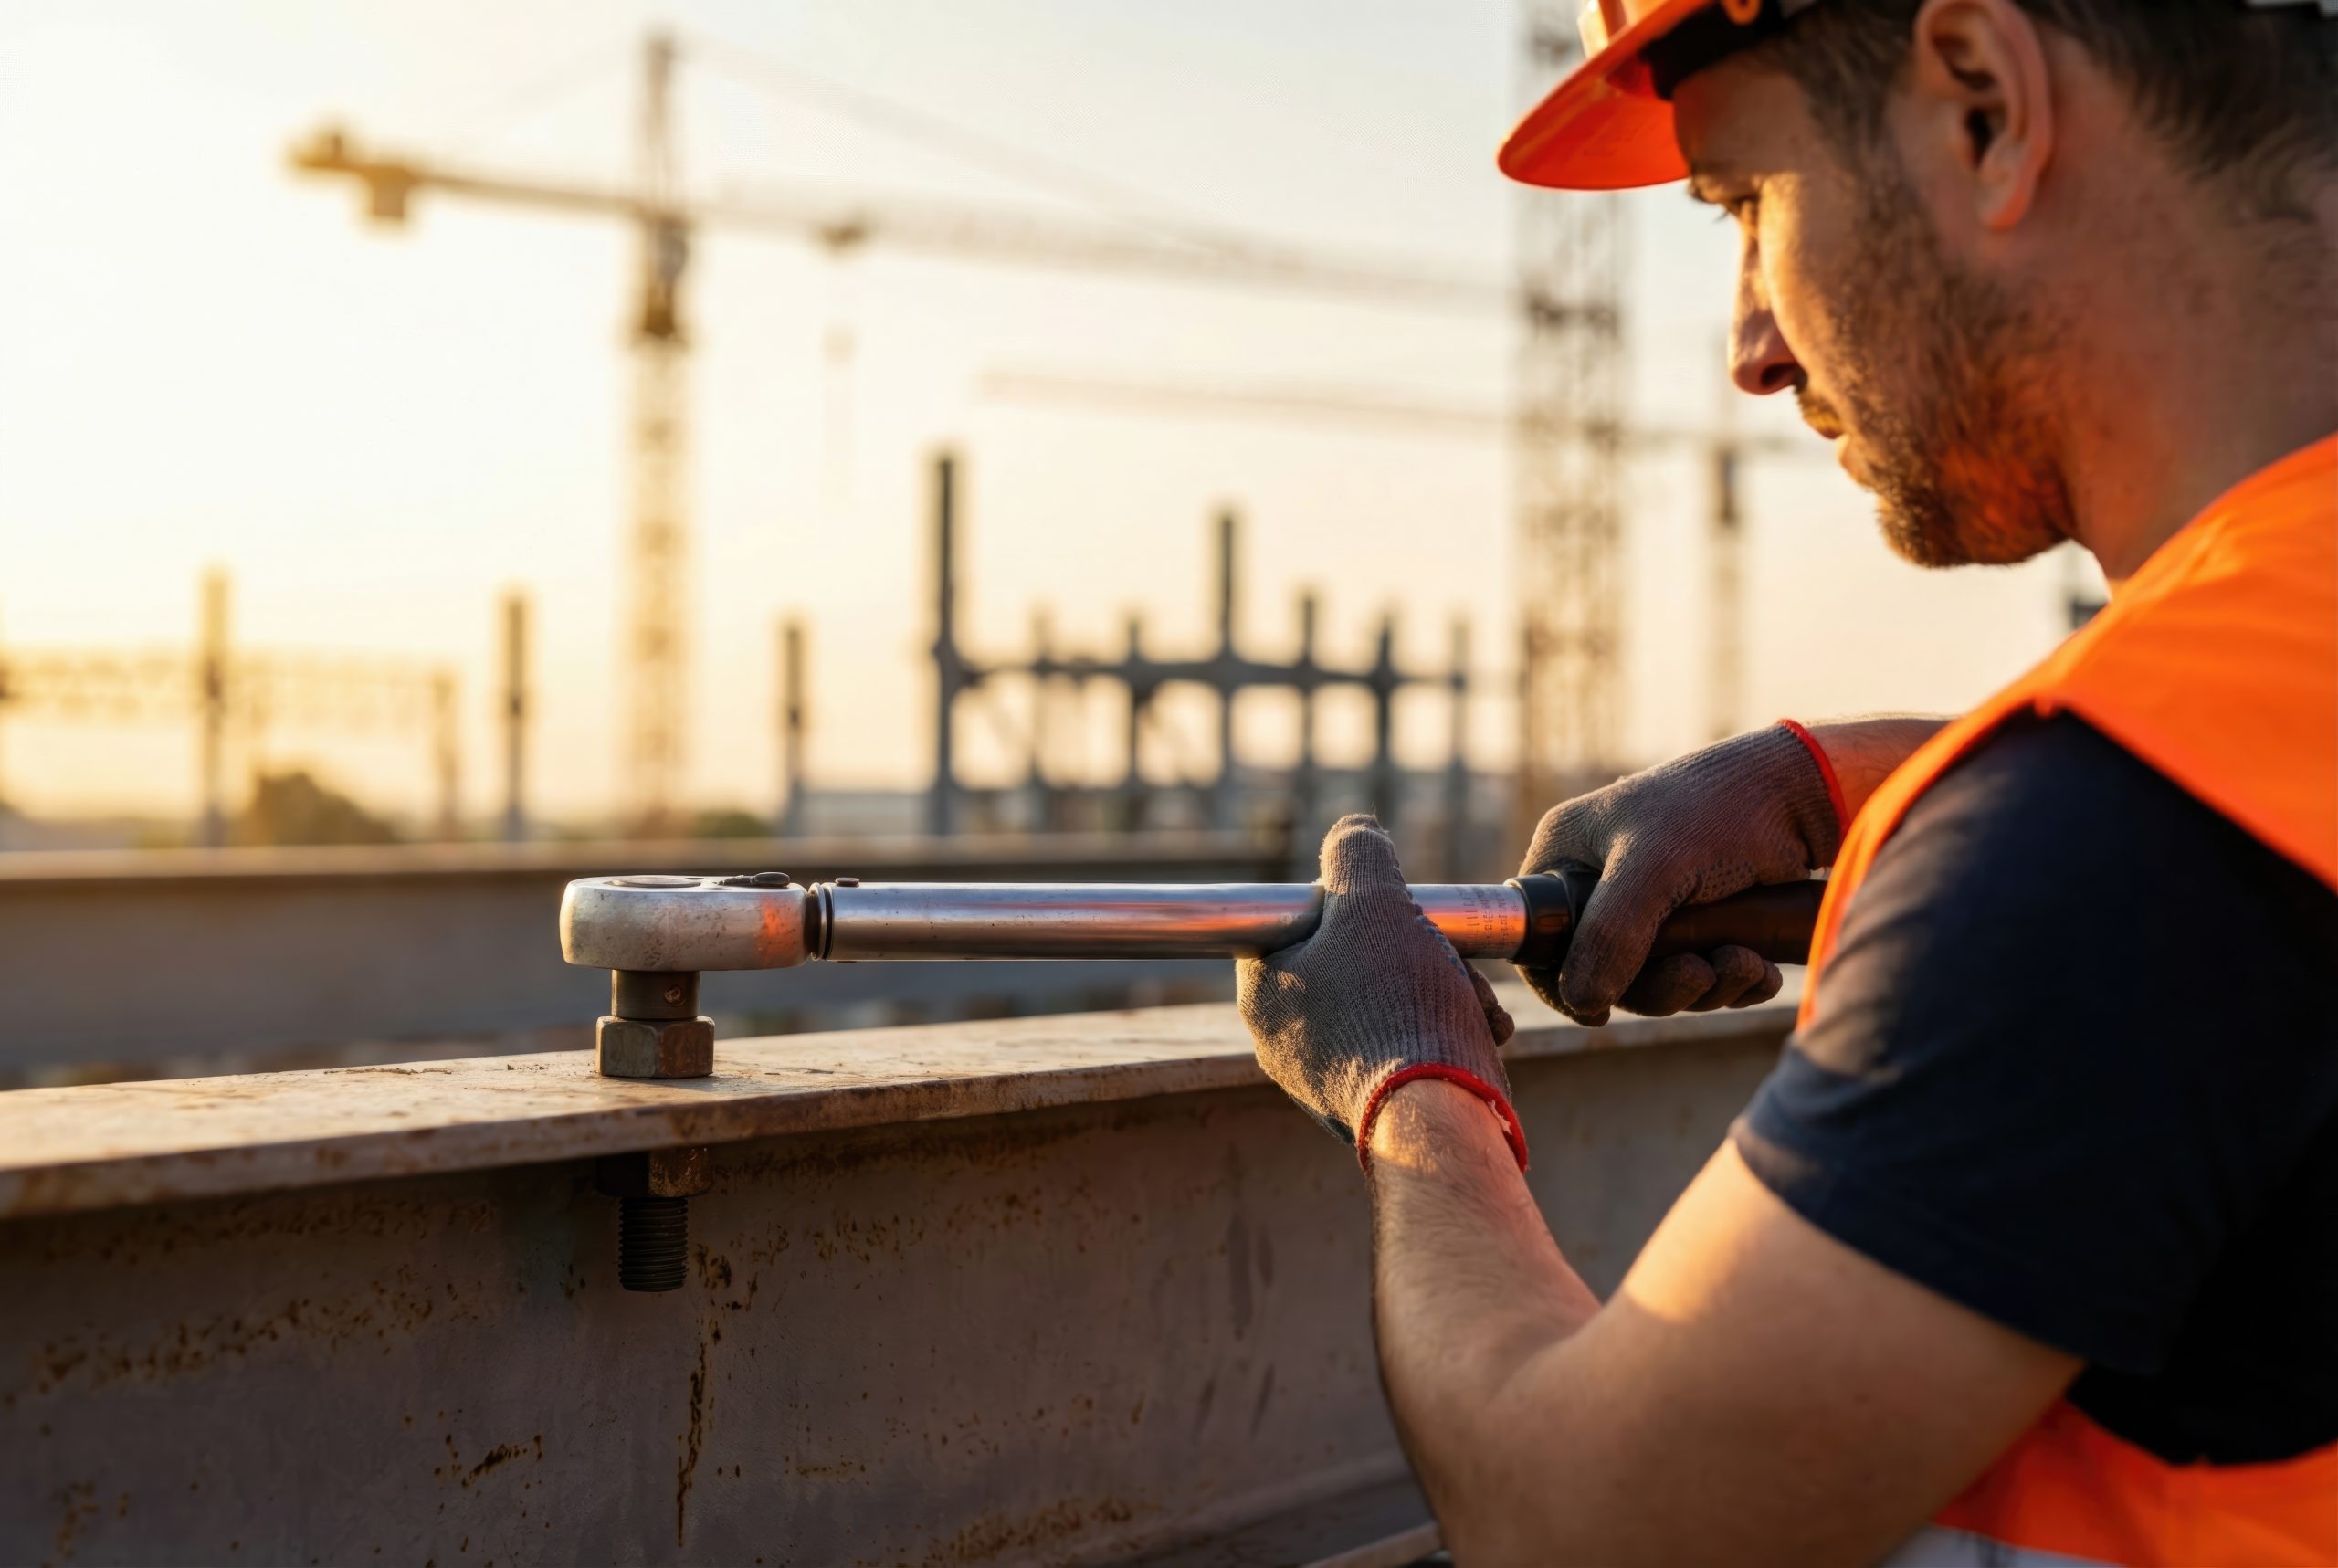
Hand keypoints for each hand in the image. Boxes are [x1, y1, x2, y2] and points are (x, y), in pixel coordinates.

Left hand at [1238, 814, 1525, 1168]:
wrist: (1440, 1119)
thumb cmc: (1398, 1006)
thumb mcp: (1374, 901)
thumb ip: (1357, 853)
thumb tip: (1353, 830)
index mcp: (1263, 989)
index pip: (1305, 917)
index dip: (1362, 904)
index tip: (1400, 912)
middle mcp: (1281, 1040)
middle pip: (1357, 962)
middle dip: (1419, 953)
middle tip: (1454, 961)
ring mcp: (1323, 1077)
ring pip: (1389, 1004)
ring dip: (1443, 991)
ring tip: (1478, 1006)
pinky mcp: (1367, 1105)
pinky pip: (1405, 1048)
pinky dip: (1443, 1033)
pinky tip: (1480, 1036)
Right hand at [1517, 723, 1841, 1025]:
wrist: (1804, 792)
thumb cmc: (1719, 809)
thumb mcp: (1655, 868)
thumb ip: (1610, 934)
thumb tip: (1583, 1001)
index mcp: (1568, 853)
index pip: (1540, 937)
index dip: (1563, 982)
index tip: (1601, 1012)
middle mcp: (1602, 878)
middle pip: (1605, 969)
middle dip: (1661, 985)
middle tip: (1700, 975)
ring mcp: (1652, 900)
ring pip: (1658, 977)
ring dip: (1706, 985)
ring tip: (1746, 964)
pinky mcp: (1699, 917)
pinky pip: (1699, 973)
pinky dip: (1731, 981)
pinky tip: (1761, 970)